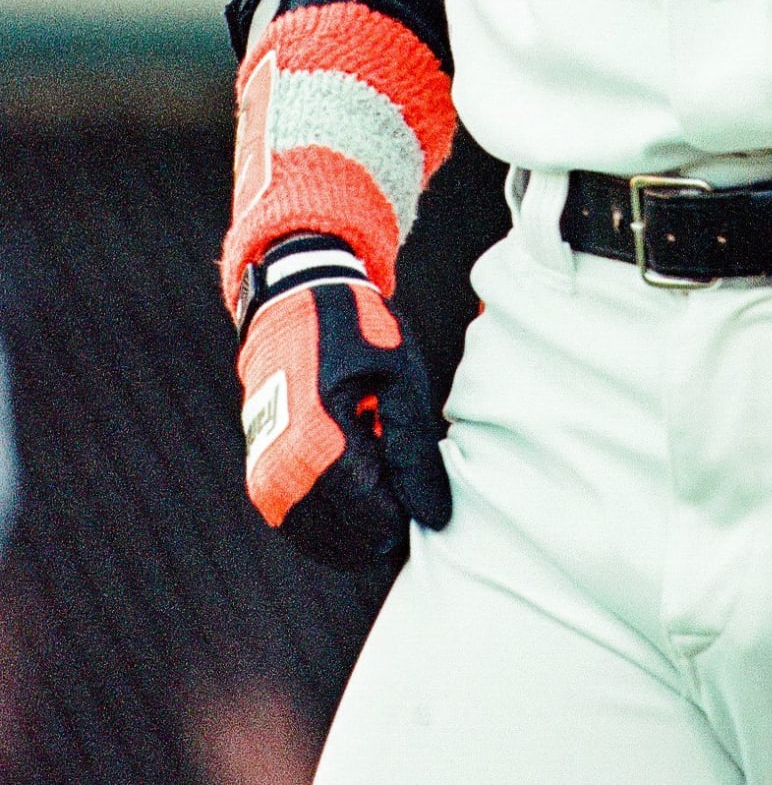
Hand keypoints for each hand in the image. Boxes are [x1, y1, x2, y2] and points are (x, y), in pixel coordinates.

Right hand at [236, 240, 449, 570]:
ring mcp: (267, 480)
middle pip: (349, 535)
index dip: (408, 517)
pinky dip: (335, 527)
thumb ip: (414, 449)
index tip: (430, 500)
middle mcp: (284, 469)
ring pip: (323, 540)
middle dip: (388, 529)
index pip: (373, 514)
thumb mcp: (398, 377)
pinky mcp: (262, 483)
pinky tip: (362, 504)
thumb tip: (437, 514)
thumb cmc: (355, 334)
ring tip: (390, 496)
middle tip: (413, 498)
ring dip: (361, 534)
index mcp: (320, 440)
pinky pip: (301, 527)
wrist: (294, 304)